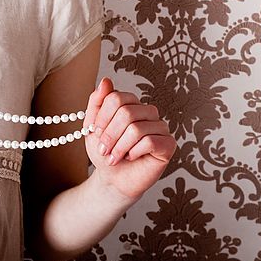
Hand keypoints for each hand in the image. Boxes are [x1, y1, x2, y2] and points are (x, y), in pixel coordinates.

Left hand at [82, 77, 176, 201]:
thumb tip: (106, 80)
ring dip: (119, 147)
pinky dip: (134, 152)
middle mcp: (147, 111)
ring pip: (136, 129)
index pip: (116, 97)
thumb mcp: (92, 126)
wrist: (113, 179)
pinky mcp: (168, 144)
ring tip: (114, 156)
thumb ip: (97, 102)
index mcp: (130, 103)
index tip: (95, 133)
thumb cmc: (105, 152)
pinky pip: (150, 142)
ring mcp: (160, 127)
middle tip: (104, 149)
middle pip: (126, 112)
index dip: (102, 118)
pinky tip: (131, 157)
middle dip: (109, 135)